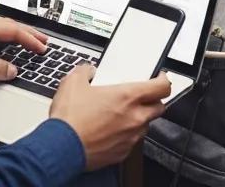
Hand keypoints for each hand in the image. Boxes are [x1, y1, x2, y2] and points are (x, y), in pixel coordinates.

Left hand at [0, 11, 47, 85]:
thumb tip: (12, 69)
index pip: (14, 30)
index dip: (30, 39)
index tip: (42, 47)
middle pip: (9, 25)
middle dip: (27, 34)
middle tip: (43, 42)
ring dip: (15, 35)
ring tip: (27, 42)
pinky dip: (3, 37)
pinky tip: (2, 44)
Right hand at [50, 66, 168, 170]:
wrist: (60, 149)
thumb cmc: (70, 119)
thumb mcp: (73, 82)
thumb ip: (85, 71)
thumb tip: (88, 71)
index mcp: (128, 97)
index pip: (162, 87)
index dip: (164, 81)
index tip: (160, 78)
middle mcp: (134, 118)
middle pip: (159, 108)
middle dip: (153, 101)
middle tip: (142, 97)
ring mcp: (129, 137)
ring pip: (145, 126)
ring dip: (139, 119)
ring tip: (122, 114)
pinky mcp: (122, 153)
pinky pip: (131, 142)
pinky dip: (126, 135)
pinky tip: (112, 131)